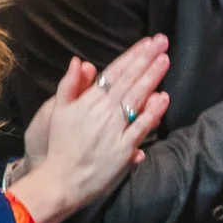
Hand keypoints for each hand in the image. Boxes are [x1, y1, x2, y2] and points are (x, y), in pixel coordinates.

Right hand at [19, 41, 169, 221]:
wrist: (61, 180)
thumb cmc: (59, 146)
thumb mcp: (58, 112)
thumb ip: (69, 85)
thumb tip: (79, 61)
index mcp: (87, 101)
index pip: (113, 73)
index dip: (131, 56)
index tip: (147, 42)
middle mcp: (102, 112)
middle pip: (127, 81)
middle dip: (146, 59)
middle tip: (162, 42)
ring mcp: (113, 130)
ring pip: (135, 99)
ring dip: (151, 78)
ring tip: (165, 60)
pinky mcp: (122, 149)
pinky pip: (139, 127)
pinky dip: (152, 112)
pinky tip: (163, 97)